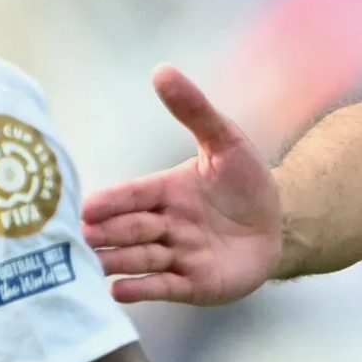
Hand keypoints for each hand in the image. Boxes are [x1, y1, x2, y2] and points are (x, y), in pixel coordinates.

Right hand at [83, 66, 284, 305]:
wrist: (279, 224)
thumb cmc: (246, 183)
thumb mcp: (225, 141)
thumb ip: (194, 110)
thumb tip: (162, 70)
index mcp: (165, 191)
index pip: (132, 194)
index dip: (111, 201)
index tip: (85, 206)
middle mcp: (164, 224)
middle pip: (130, 228)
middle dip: (107, 232)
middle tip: (82, 237)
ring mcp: (176, 255)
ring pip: (140, 258)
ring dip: (117, 260)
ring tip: (94, 264)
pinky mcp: (192, 284)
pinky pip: (162, 286)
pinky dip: (141, 289)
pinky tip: (118, 291)